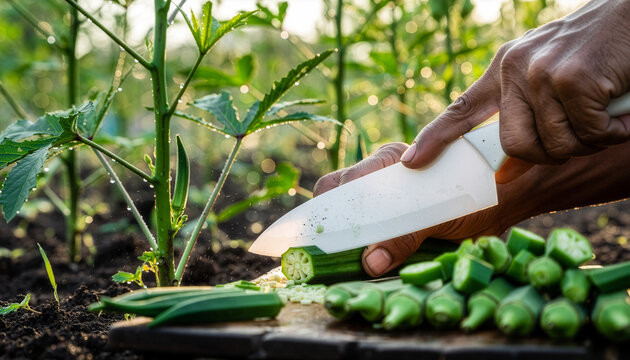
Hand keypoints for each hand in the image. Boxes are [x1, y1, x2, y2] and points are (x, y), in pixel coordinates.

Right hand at [315, 141, 629, 276]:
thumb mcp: (439, 219)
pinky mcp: (398, 211)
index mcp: (388, 162)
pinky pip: (370, 222)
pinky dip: (363, 240)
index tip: (314, 235)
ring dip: (347, 234)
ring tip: (342, 258)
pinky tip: (363, 256)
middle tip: (327, 252)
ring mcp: (388, 191)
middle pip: (341, 197)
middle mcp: (382, 173)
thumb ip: (406, 238)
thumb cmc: (474, 199)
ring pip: (353, 210)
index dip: (323, 208)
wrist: (506, 197)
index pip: (341, 182)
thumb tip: (370, 263)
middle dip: (332, 224)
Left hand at [400, 0, 629, 178]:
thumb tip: (508, 167)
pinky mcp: (571, 79)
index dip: (435, 138)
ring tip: (605, 113)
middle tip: (580, 135)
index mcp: (504, 68)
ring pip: (556, 145)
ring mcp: (541, 73)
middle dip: (550, 154)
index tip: (412, 161)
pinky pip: (588, 133)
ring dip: (589, 140)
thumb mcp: (548, 72)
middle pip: (514, 145)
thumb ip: (526, 110)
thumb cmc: (595, 51)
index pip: (462, 108)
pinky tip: (621, 108)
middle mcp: (514, 68)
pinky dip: (613, 131)